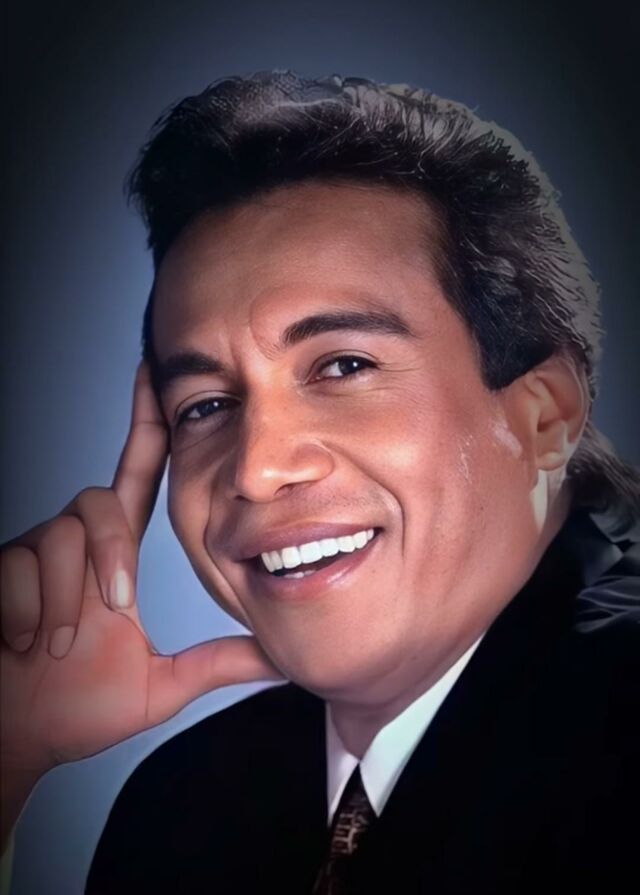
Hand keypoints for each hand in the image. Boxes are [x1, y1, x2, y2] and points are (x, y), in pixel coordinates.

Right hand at [0, 363, 281, 843]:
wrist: (17, 738)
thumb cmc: (77, 708)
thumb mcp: (161, 685)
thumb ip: (217, 662)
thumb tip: (280, 657)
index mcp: (114, 561)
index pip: (136, 479)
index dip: (146, 428)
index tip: (154, 375)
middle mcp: (75, 546)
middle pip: (97, 503)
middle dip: (108, 551)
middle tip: (115, 605)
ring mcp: (31, 556)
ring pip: (56, 537)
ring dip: (63, 598)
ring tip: (55, 645)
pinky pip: (18, 567)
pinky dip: (26, 612)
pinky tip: (24, 642)